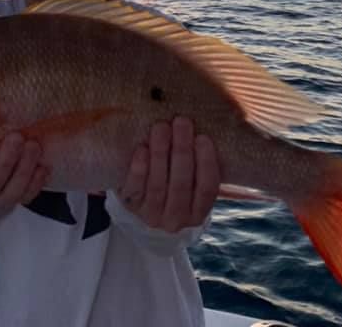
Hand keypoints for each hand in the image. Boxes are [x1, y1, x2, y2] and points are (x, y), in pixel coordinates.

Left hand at [117, 116, 219, 231]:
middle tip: (182, 122)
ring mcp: (151, 215)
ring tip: (161, 127)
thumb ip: (200, 164)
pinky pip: (135, 187)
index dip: (206, 163)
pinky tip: (142, 148)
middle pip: (181, 184)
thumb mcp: (192, 182)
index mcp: (198, 214)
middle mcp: (176, 219)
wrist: (142, 205)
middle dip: (182, 150)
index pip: (207, 189)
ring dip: (160, 153)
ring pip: (157, 184)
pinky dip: (139, 167)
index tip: (203, 137)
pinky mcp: (130, 206)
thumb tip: (211, 129)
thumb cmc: (174, 183)